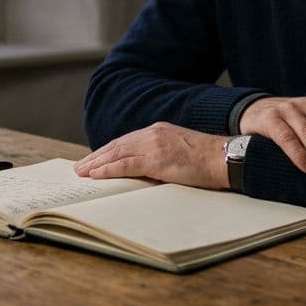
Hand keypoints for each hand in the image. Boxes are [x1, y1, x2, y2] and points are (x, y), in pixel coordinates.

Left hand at [73, 122, 228, 188]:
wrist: (224, 157)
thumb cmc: (208, 160)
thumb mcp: (181, 151)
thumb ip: (163, 155)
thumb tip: (148, 170)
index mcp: (159, 131)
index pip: (127, 141)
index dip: (109, 150)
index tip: (95, 158)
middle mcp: (153, 134)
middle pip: (117, 145)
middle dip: (97, 156)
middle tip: (81, 166)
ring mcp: (154, 146)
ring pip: (117, 153)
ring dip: (96, 163)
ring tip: (82, 171)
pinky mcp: (156, 159)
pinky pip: (125, 165)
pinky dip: (108, 170)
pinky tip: (96, 174)